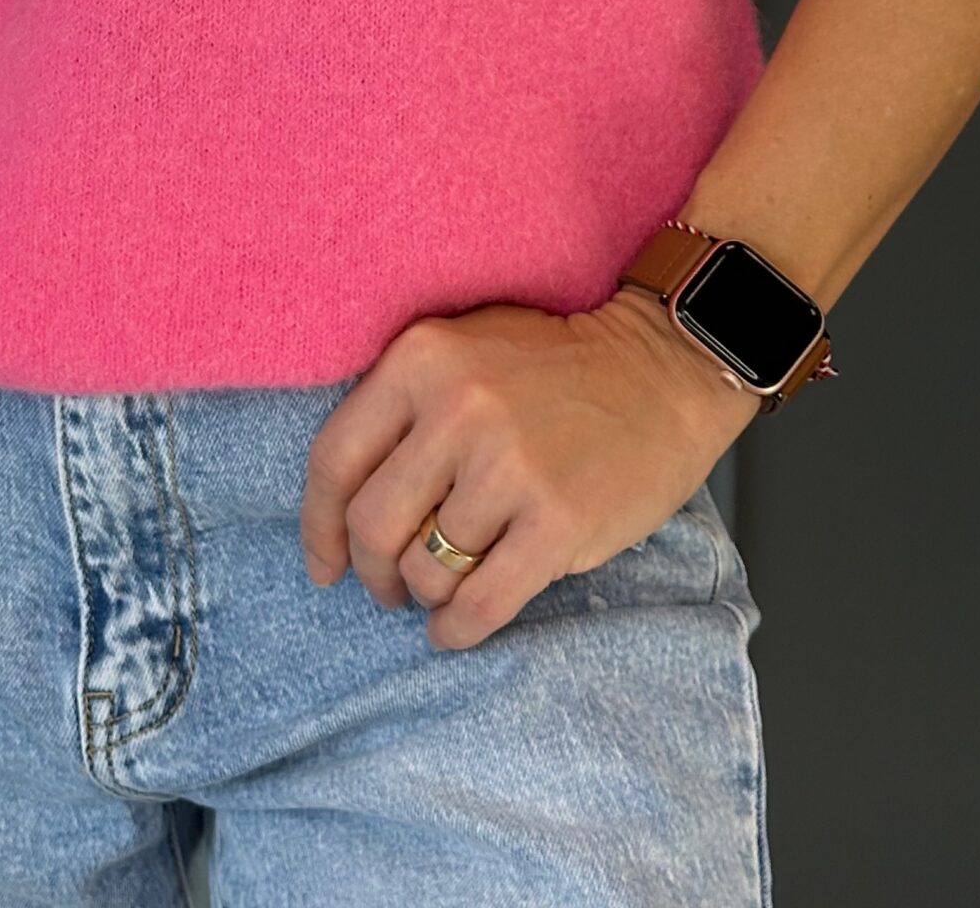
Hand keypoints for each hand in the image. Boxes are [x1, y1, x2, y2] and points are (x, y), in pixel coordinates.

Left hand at [298, 291, 759, 651]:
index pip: (334, 458)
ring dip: (424, 595)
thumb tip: (342, 506)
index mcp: (421, 359)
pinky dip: (456, 630)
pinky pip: (480, 603)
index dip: (319, 526)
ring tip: (440, 591)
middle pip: (373, 524)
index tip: (324, 564)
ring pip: (426, 568)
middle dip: (371, 571)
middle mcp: (457, 408)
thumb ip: (401, 407)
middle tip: (386, 587)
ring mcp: (509, 467)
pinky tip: (453, 629)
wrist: (661, 368)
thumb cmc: (554, 367)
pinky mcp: (557, 522)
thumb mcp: (462, 350)